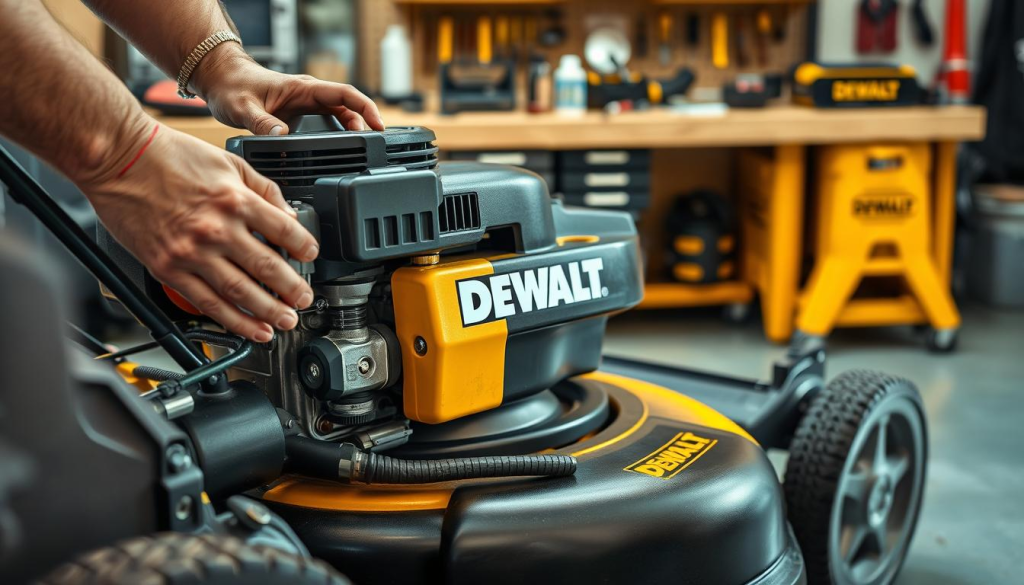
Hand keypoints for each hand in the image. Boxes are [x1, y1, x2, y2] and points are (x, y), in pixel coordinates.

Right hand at [81, 119, 317, 341]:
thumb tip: (289, 215)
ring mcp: (191, 252)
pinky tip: (251, 328)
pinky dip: (232, 319)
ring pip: (239, 292)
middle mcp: (216, 229)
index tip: (311, 258)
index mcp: (235, 200)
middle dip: (292, 290)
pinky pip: (205, 302)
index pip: (285, 231)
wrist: (117, 157)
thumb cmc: (169, 155)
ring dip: (268, 312)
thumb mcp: (228, 161)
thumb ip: (263, 189)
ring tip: (285, 322)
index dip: (305, 249)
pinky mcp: (167, 268)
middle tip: (305, 301)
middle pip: (267, 268)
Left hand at [193, 46, 383, 135]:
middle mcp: (308, 95)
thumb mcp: (243, 107)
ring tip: (360, 151)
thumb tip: (281, 136)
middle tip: (371, 147)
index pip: (344, 94)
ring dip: (352, 131)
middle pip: (348, 108)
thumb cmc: (232, 86)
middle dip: (364, 125)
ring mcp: (305, 105)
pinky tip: (340, 150)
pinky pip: (326, 123)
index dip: (365, 108)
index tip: (378, 125)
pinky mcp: (300, 114)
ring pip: (339, 116)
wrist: (221, 79)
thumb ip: (262, 123)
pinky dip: (337, 135)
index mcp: (303, 88)